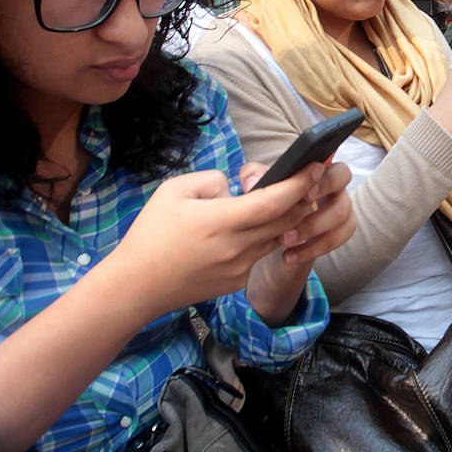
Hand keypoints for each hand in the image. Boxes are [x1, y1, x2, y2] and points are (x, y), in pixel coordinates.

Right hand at [110, 163, 349, 319]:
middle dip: (304, 199)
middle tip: (311, 180)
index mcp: (222, 221)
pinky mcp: (237, 282)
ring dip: (287, 219)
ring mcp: (240, 268)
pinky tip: (254, 228)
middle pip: (287, 221)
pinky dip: (264, 238)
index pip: (275, 200)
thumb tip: (235, 189)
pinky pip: (259, 254)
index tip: (314, 166)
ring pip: (277, 238)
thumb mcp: (174, 191)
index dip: (299, 182)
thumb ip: (212, 181)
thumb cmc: (151, 234)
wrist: (138, 285)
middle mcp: (237, 247)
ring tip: (287, 200)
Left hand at [243, 160, 355, 324]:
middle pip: (344, 178)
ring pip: (341, 215)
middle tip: (297, 215)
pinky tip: (290, 256)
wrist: (272, 243)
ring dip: (312, 228)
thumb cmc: (269, 207)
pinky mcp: (340, 232)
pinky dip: (313, 248)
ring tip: (284, 239)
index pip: (330, 161)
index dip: (322, 176)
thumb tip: (252, 181)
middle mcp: (333, 184)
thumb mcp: (256, 190)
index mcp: (315, 170)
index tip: (304, 192)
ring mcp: (340, 208)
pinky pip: (338, 238)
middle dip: (323, 191)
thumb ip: (253, 178)